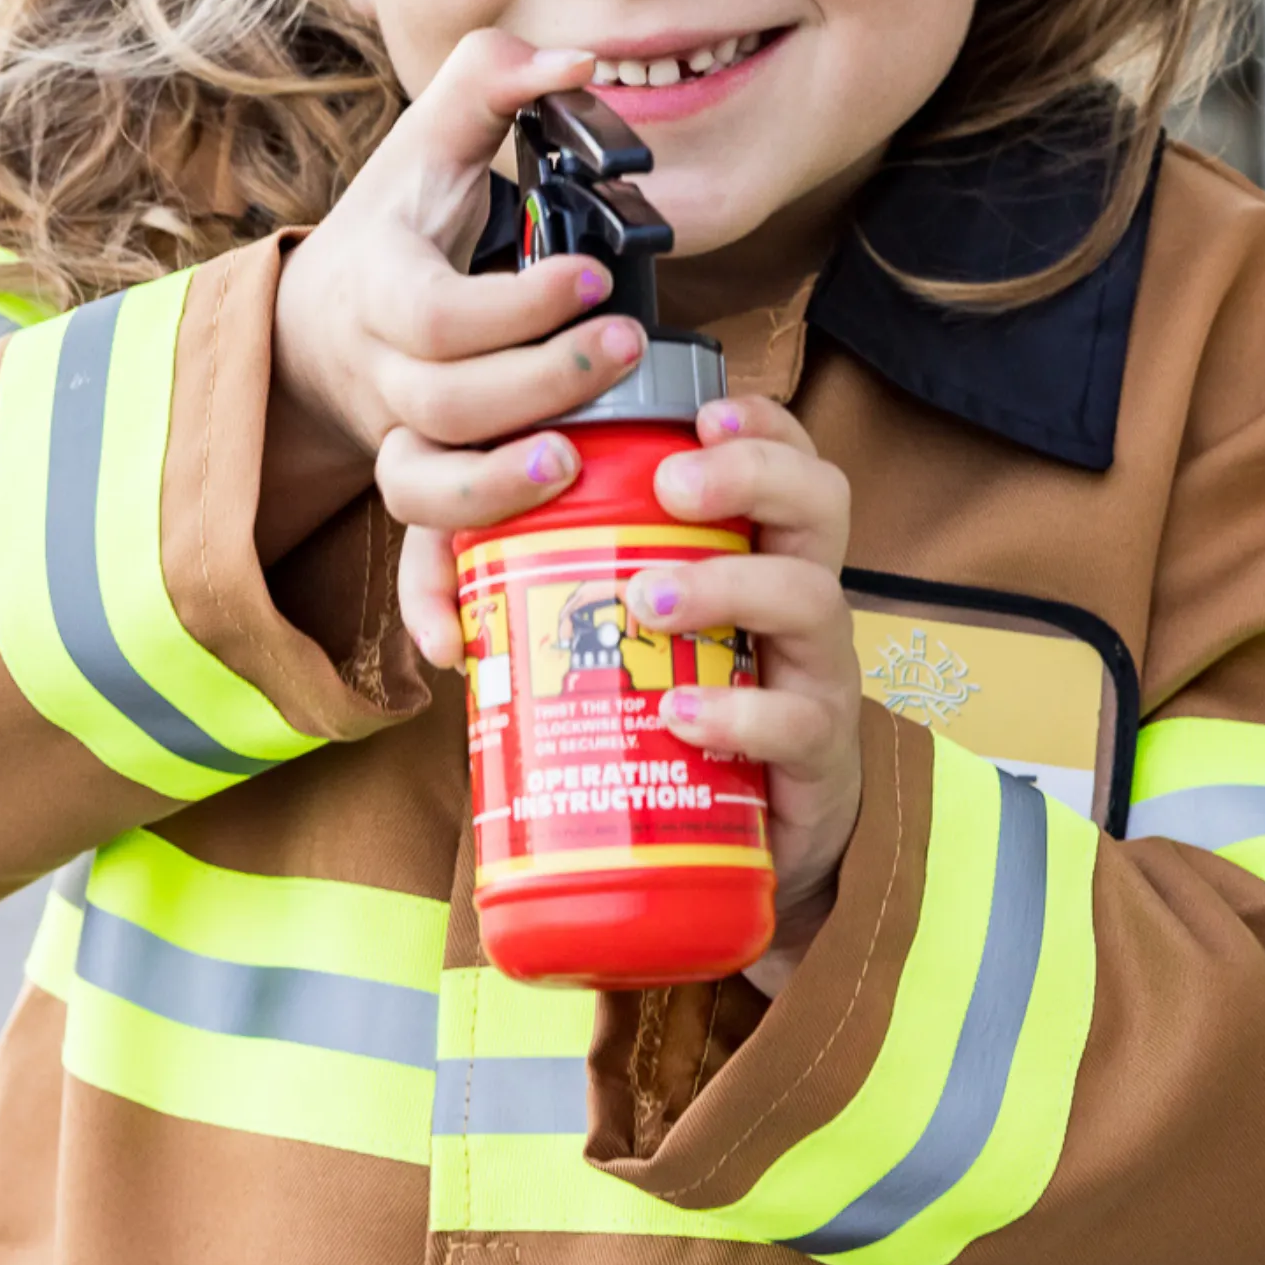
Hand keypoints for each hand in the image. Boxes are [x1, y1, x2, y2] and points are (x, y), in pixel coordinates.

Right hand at [256, 30, 649, 566]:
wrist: (321, 320)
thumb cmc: (399, 226)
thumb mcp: (431, 142)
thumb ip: (493, 82)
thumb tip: (576, 59)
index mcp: (383, 288)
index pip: (441, 315)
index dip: (515, 309)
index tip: (590, 281)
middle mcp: (380, 374)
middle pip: (444, 404)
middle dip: (536, 385)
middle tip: (620, 346)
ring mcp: (393, 439)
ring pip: (419, 488)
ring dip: (491, 494)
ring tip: (572, 465)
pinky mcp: (415, 488)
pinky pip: (410, 561)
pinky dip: (430, 606)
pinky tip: (466, 645)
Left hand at [395, 391, 861, 994]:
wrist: (737, 851)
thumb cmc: (666, 719)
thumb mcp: (608, 648)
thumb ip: (515, 619)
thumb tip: (445, 634)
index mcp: (757, 549)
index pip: (782, 454)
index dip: (756, 421)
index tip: (700, 412)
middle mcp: (800, 593)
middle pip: (819, 499)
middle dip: (751, 473)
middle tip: (672, 486)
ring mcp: (815, 669)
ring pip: (808, 596)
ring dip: (726, 585)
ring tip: (648, 601)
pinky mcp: (816, 751)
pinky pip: (796, 719)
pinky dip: (736, 713)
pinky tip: (680, 716)